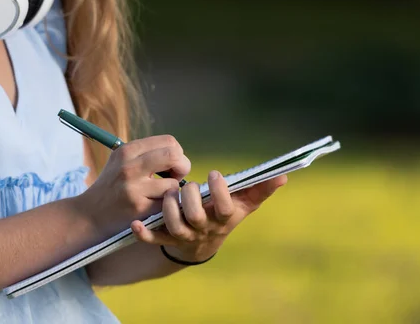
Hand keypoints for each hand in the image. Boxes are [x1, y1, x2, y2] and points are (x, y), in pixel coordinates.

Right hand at [79, 135, 190, 235]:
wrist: (89, 214)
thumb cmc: (111, 187)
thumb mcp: (121, 162)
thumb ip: (146, 154)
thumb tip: (177, 154)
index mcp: (127, 150)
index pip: (169, 142)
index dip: (177, 153)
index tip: (170, 166)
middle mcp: (129, 166)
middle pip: (174, 156)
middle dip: (182, 167)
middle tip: (175, 178)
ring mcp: (133, 188)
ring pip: (173, 184)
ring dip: (173, 191)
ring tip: (160, 194)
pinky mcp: (138, 208)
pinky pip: (166, 204)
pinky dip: (166, 206)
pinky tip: (153, 206)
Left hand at [131, 170, 287, 262]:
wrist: (202, 245)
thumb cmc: (223, 216)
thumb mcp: (243, 205)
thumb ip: (260, 189)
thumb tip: (283, 175)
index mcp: (223, 219)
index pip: (225, 209)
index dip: (220, 192)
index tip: (215, 174)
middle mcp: (203, 229)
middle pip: (196, 218)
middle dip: (191, 199)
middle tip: (188, 185)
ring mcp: (184, 235)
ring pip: (175, 227)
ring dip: (170, 210)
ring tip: (168, 194)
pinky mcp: (165, 238)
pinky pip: (153, 239)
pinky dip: (144, 233)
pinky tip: (136, 223)